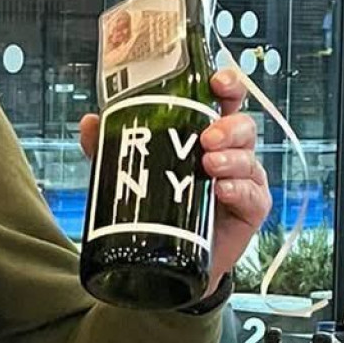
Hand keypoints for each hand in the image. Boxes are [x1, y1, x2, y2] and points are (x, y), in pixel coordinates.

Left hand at [78, 67, 270, 299]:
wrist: (167, 258)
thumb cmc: (158, 205)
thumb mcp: (129, 171)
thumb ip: (108, 147)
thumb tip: (89, 122)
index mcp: (205, 133)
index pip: (224, 100)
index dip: (227, 85)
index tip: (217, 83)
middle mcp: (229, 152)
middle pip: (242, 126)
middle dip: (228, 127)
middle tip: (207, 138)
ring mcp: (243, 179)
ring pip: (249, 158)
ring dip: (232, 158)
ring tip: (209, 164)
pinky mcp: (250, 209)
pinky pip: (254, 194)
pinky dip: (240, 189)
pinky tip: (223, 190)